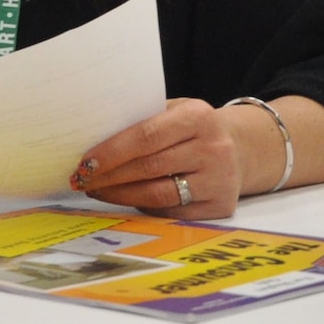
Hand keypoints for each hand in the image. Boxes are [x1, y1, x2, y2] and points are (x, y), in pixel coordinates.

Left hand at [70, 99, 240, 219]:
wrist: (241, 148)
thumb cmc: (193, 128)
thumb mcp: (174, 111)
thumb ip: (142, 120)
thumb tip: (90, 138)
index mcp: (198, 116)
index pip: (146, 136)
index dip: (112, 152)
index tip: (85, 162)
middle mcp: (213, 148)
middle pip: (149, 168)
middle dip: (109, 176)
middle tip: (82, 179)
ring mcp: (220, 180)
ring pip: (158, 195)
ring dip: (120, 195)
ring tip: (97, 190)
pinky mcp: (221, 206)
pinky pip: (172, 212)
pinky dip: (143, 207)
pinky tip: (125, 199)